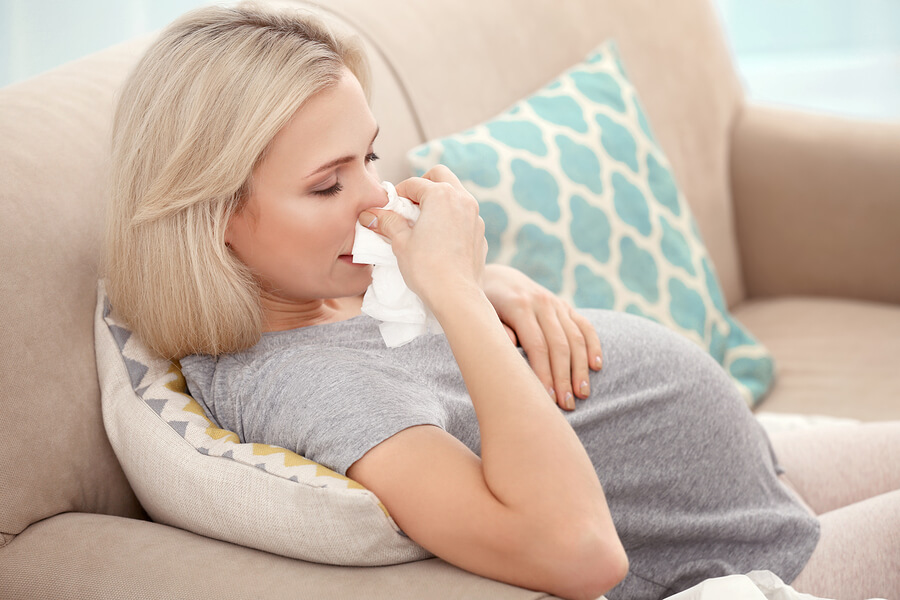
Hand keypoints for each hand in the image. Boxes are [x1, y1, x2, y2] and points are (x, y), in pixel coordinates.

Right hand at [359, 166, 487, 305]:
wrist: (457, 296)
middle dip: (423, 186)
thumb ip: (387, 222)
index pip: (414, 183)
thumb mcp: (400, 242)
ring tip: (423, 224)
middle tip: (409, 207)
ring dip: (439, 202)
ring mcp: (476, 217)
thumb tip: (370, 214)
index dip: (398, 194)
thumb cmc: (426, 268)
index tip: (389, 209)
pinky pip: (464, 217)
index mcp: (441, 195)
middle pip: (441, 176)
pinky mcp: (481, 235)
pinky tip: (440, 241)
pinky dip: (451, 220)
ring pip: (456, 196)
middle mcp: (463, 200)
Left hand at [481, 264, 602, 409]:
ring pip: (576, 338)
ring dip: (580, 368)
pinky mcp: (566, 307)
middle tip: (567, 405)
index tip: (547, 399)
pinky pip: (585, 326)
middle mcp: (542, 303)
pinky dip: (593, 346)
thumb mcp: (482, 314)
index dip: (544, 373)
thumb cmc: (484, 306)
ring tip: (582, 394)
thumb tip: (512, 347)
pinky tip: (596, 367)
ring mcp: (556, 304)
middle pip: (559, 345)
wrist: (497, 278)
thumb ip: (498, 331)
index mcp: (519, 306)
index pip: (537, 345)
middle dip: (564, 378)